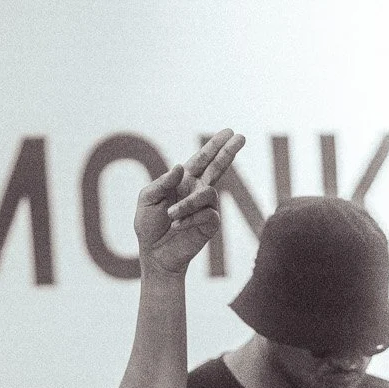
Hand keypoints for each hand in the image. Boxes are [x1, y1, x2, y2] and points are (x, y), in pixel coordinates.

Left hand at [134, 128, 244, 275]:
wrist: (154, 255)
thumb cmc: (149, 226)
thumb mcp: (147, 200)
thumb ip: (162, 182)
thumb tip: (180, 167)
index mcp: (184, 181)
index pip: (202, 159)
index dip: (214, 145)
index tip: (229, 132)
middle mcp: (197, 191)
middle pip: (218, 167)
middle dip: (228, 151)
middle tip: (241, 137)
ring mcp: (206, 207)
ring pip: (208, 193)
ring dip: (187, 203)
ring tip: (170, 216)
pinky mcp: (210, 224)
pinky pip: (207, 214)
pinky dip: (189, 219)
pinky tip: (177, 226)